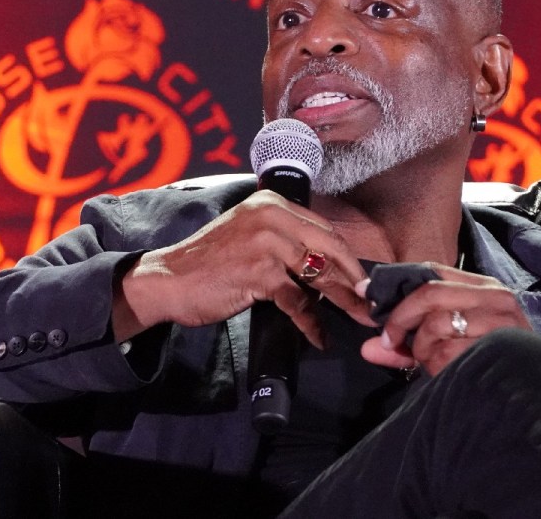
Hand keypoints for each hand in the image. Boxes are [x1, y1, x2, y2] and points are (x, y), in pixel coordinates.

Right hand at [116, 190, 372, 346]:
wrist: (169, 279)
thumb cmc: (209, 263)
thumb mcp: (249, 237)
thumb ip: (283, 241)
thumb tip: (326, 267)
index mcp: (271, 204)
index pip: (323, 229)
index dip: (347, 257)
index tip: (362, 279)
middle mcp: (271, 216)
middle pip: (329, 248)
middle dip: (355, 278)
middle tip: (371, 302)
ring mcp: (266, 243)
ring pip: (318, 275)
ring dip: (343, 301)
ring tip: (359, 318)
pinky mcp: (259, 272)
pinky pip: (297, 301)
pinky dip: (311, 322)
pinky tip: (318, 336)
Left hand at [359, 263, 531, 375]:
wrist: (537, 392)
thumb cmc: (487, 362)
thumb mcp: (448, 343)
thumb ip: (407, 344)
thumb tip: (368, 348)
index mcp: (483, 287)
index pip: (432, 271)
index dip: (394, 282)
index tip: (366, 295)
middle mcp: (495, 298)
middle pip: (429, 293)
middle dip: (400, 318)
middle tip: (390, 340)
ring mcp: (500, 322)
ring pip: (436, 324)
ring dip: (423, 349)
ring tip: (434, 362)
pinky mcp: (500, 348)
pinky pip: (447, 353)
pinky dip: (437, 367)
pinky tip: (450, 373)